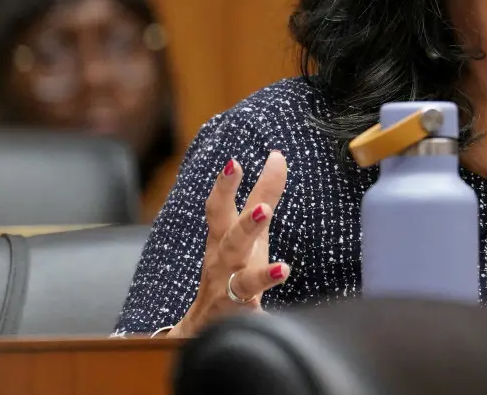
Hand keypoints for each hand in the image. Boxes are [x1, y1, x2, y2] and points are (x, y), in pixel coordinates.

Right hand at [170, 151, 290, 337]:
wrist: (202, 327)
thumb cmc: (232, 269)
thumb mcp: (248, 233)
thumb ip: (263, 196)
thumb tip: (279, 158)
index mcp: (222, 239)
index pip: (220, 209)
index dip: (226, 185)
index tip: (235, 162)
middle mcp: (222, 259)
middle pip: (227, 235)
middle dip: (242, 219)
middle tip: (260, 206)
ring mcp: (227, 284)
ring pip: (237, 267)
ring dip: (252, 247)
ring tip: (265, 220)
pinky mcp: (237, 308)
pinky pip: (251, 297)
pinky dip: (266, 283)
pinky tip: (283, 270)